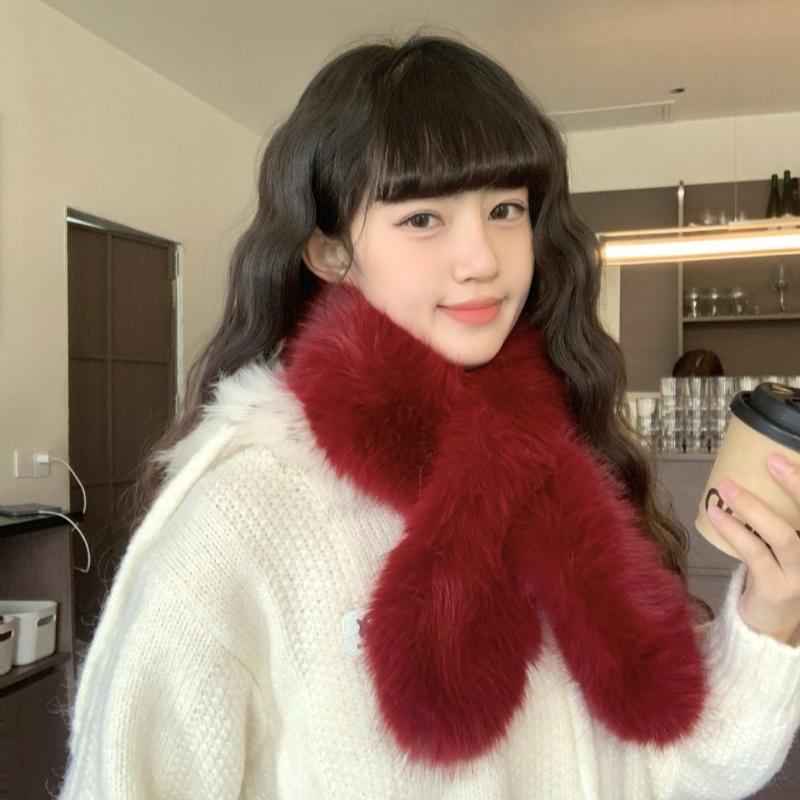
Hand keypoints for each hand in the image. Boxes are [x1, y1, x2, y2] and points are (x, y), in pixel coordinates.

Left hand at [708, 452, 799, 644]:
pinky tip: (715, 514)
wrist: (770, 626)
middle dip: (798, 486)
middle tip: (772, 461)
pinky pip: (755, 554)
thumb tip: (754, 469)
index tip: (788, 458)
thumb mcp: (783, 542)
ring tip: (728, 486)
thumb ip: (777, 516)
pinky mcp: (777, 590)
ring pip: (784, 537)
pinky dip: (734, 531)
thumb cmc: (775, 571)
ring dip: (754, 508)